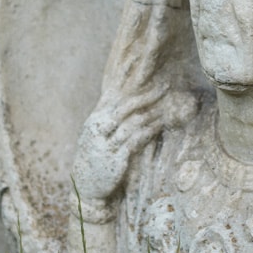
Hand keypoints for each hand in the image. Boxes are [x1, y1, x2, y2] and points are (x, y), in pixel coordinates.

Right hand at [73, 88, 196, 200]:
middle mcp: (98, 130)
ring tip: (166, 106)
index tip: (144, 68)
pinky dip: (148, 131)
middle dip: (147, 95)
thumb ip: (106, 112)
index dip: (128, 81)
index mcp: (94, 119)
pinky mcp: (116, 160)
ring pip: (132, 124)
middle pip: (125, 107)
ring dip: (152, 113)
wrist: (86, 185)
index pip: (113, 94)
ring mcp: (107, 145)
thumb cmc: (94, 153)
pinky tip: (159, 125)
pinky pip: (135, 141)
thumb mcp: (94, 131)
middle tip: (164, 86)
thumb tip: (117, 90)